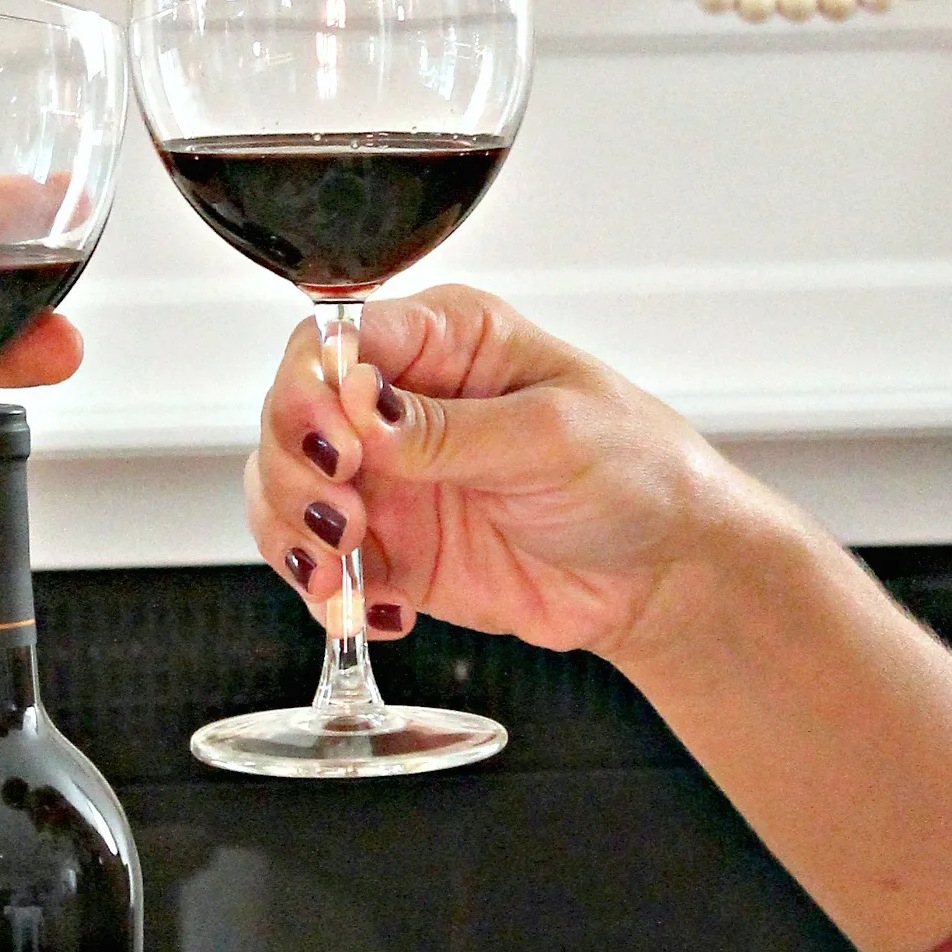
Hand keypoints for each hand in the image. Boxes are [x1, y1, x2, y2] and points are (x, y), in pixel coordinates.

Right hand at [245, 288, 741, 661]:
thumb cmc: (637, 475)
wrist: (665, 577)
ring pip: (286, 489)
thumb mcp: (553, 436)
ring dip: (293, 535)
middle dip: (296, 471)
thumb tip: (359, 403)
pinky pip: (319, 565)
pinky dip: (324, 593)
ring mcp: (390, 478)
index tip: (341, 448)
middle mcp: (402, 402)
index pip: (337, 340)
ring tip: (341, 575)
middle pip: (291, 414)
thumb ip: (449, 428)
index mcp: (447, 341)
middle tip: (340, 521)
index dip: (314, 391)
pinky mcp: (390, 549)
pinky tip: (366, 611)